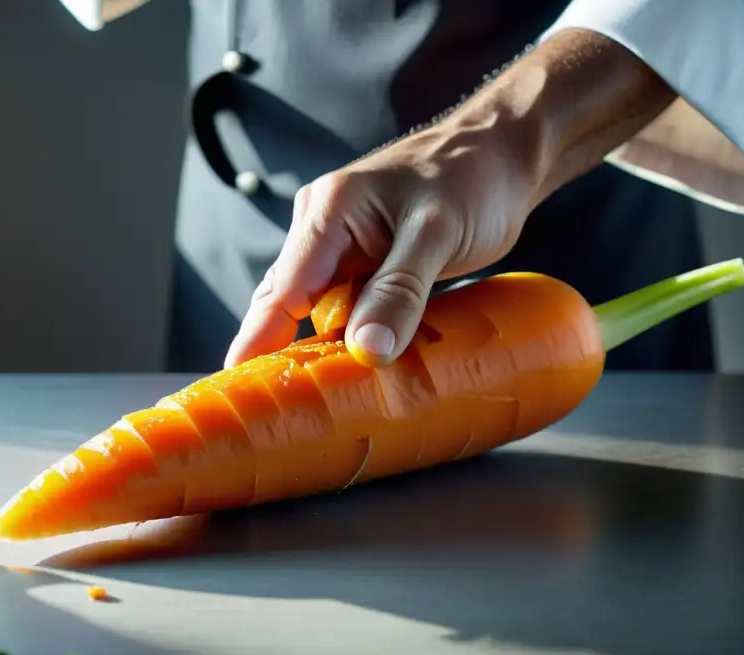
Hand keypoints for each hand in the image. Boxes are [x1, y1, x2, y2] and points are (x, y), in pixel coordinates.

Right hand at [222, 29, 676, 369]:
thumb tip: (366, 353)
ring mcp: (342, 244)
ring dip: (319, 350)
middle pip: (286, 303)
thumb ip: (400, 291)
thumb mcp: (437, 235)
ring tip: (308, 406)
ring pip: (317, 309)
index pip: (280, 292)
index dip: (257, 343)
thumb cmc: (474, 179)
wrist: (505, 153)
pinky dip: (348, 337)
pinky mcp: (366, 260)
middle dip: (276, 354)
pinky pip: (346, 306)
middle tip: (268, 413)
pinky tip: (352, 371)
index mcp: (327, 213)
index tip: (238, 390)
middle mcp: (322, 227)